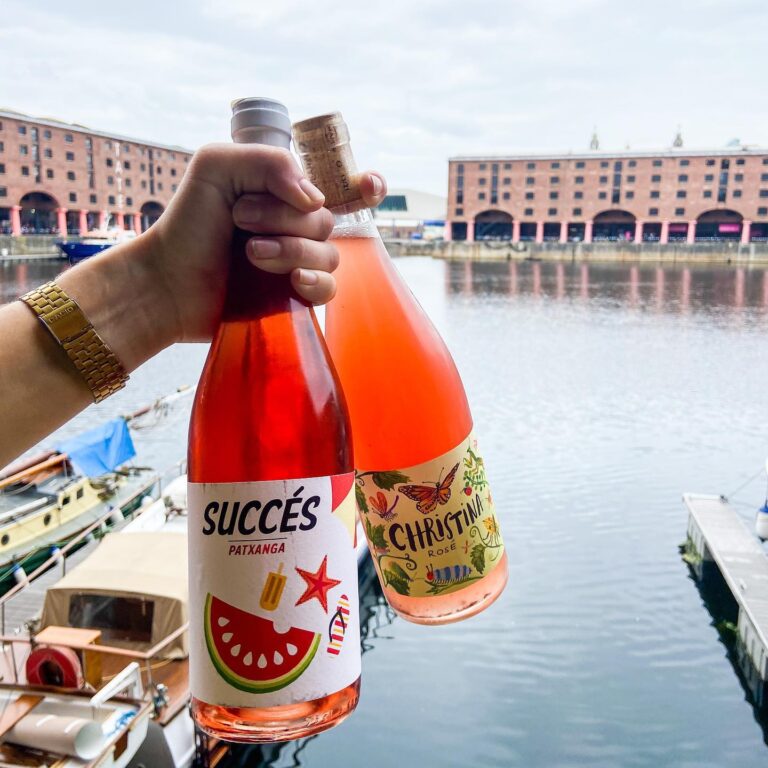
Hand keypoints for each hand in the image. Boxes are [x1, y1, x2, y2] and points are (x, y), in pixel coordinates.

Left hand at [142, 143, 386, 343]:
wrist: (168, 281)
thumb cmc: (188, 223)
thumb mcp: (217, 167)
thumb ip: (268, 162)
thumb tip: (315, 200)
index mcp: (283, 193)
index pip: (340, 185)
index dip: (366, 186)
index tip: (371, 185)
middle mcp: (296, 227)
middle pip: (326, 219)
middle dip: (285, 217)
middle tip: (241, 219)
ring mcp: (298, 263)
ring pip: (329, 254)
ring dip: (290, 249)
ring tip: (250, 253)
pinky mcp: (295, 298)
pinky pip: (329, 289)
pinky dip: (315, 282)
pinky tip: (293, 281)